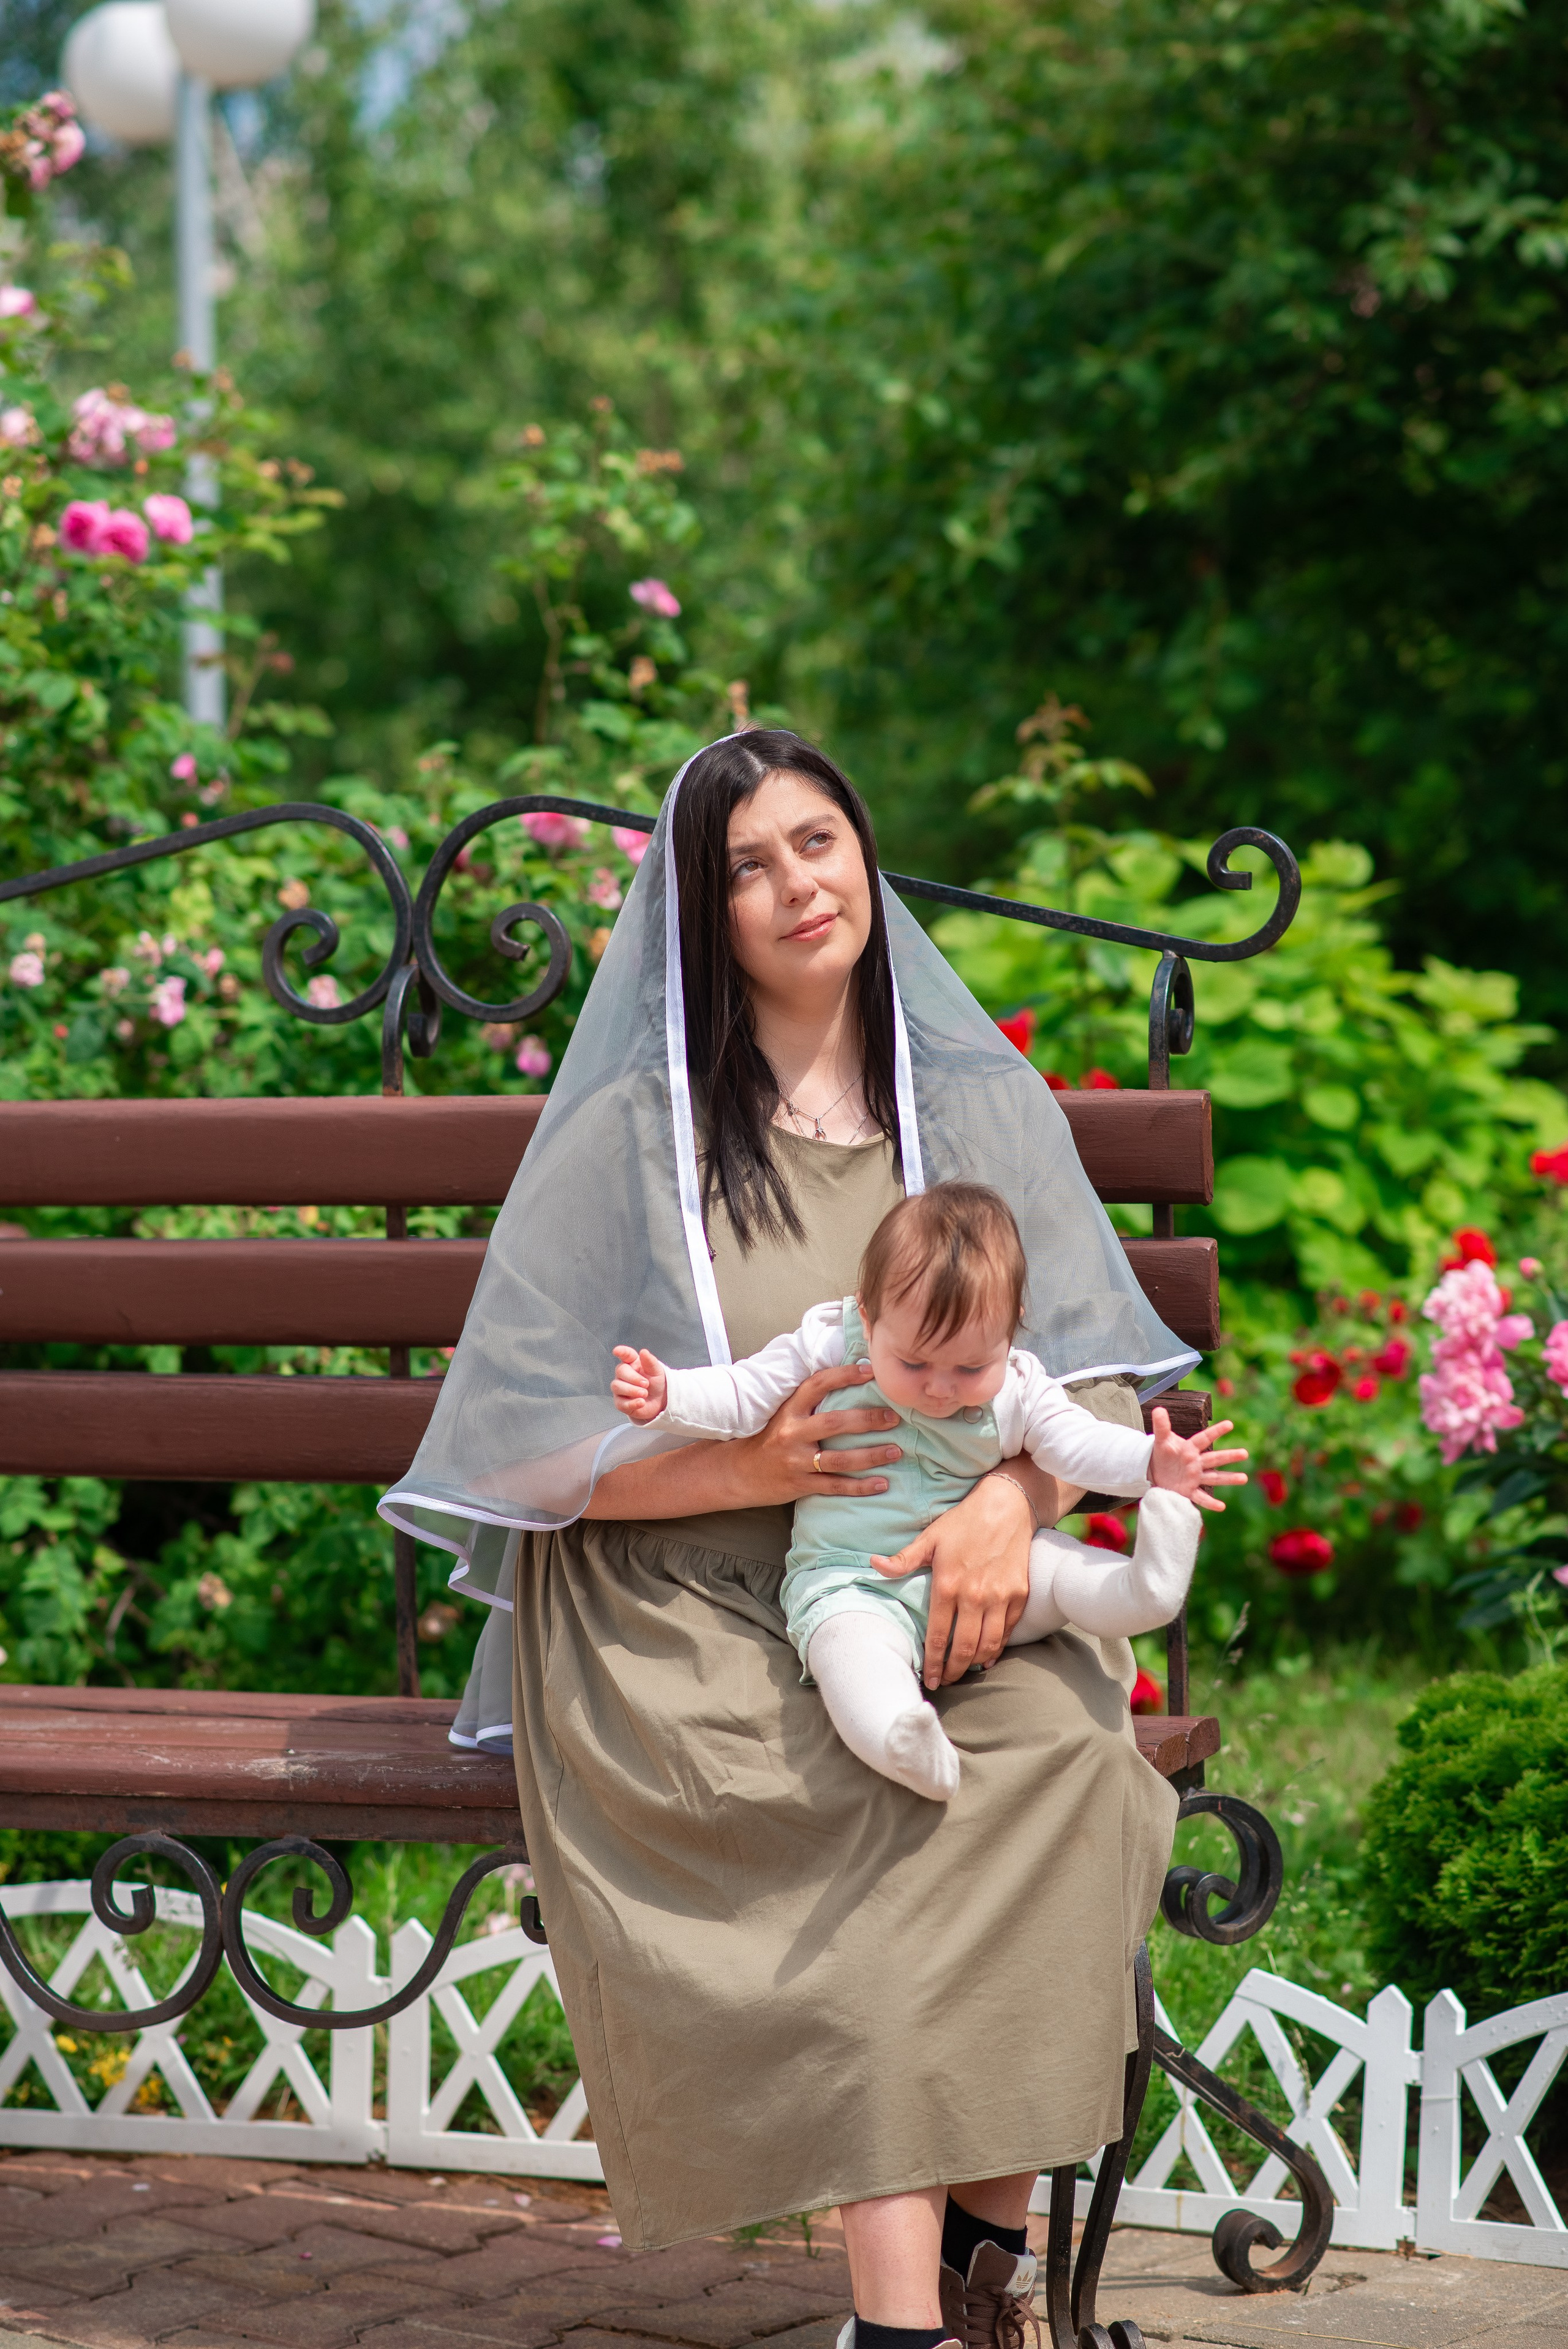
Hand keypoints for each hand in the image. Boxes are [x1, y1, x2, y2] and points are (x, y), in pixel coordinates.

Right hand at [611, 1345, 667, 1424]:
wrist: (660, 1400)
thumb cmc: (656, 1383)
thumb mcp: (657, 1371)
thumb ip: (650, 1361)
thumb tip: (643, 1352)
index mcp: (633, 1363)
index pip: (625, 1355)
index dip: (621, 1352)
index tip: (617, 1351)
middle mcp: (624, 1375)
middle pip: (620, 1371)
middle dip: (634, 1378)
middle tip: (646, 1384)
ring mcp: (620, 1389)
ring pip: (617, 1386)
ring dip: (632, 1390)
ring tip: (645, 1393)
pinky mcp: (620, 1403)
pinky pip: (621, 1403)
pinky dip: (632, 1403)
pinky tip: (641, 1402)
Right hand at [728, 1359, 903, 1504]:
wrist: (736, 1473)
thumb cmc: (765, 1439)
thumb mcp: (781, 1414)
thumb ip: (807, 1401)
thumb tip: (845, 1380)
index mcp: (788, 1410)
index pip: (818, 1385)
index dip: (844, 1375)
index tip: (871, 1370)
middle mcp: (792, 1434)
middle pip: (835, 1423)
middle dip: (868, 1420)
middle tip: (895, 1417)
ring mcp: (796, 1462)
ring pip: (840, 1459)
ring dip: (871, 1455)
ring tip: (896, 1450)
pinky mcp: (800, 1485)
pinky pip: (835, 1486)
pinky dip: (860, 1487)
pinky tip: (882, 1484)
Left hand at [872, 1472, 1034, 1687]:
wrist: (1007, 1506)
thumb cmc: (964, 1521)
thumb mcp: (930, 1537)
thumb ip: (903, 1559)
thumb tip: (873, 1565)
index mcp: (948, 1585)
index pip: (939, 1637)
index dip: (934, 1663)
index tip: (930, 1679)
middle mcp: (975, 1596)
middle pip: (964, 1648)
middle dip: (953, 1671)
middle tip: (946, 1681)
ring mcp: (1000, 1598)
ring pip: (988, 1645)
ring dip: (975, 1664)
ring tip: (964, 1671)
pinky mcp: (1019, 1595)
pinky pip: (1008, 1631)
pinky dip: (998, 1648)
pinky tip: (988, 1656)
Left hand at [1147, 1407, 1247, 1510]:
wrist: (1153, 1471)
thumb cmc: (1161, 1453)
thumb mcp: (1161, 1440)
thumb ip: (1161, 1425)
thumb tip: (1158, 1409)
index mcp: (1190, 1448)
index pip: (1204, 1438)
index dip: (1216, 1431)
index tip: (1230, 1424)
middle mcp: (1196, 1463)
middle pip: (1214, 1459)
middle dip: (1229, 1456)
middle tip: (1245, 1453)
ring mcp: (1194, 1477)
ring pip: (1214, 1477)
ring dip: (1228, 1478)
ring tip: (1244, 1478)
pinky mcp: (1189, 1491)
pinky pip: (1201, 1497)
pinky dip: (1210, 1503)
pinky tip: (1221, 1507)